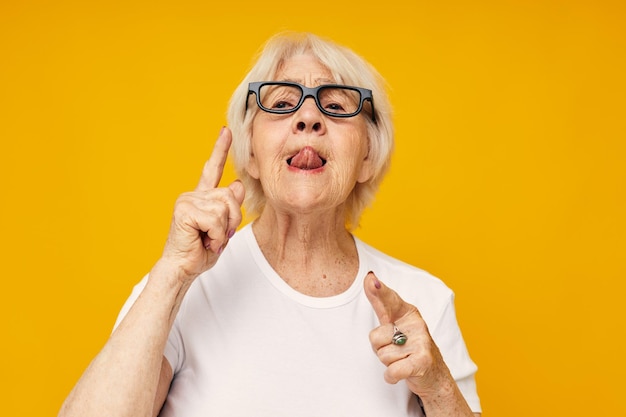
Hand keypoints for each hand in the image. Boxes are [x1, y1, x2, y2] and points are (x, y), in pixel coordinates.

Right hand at [160, 127, 244, 280]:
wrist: (182, 268)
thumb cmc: (200, 251)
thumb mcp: (223, 228)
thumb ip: (230, 207)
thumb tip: (237, 184)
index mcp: (202, 197)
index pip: (212, 169)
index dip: (220, 149)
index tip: (226, 130)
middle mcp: (193, 195)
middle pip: (230, 196)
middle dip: (232, 220)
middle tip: (218, 236)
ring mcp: (187, 200)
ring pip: (225, 208)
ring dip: (222, 229)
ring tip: (208, 239)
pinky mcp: (185, 210)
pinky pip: (215, 219)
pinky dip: (215, 235)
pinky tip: (203, 240)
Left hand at [364, 272, 453, 397]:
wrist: (435, 376)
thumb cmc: (410, 348)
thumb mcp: (396, 324)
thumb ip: (381, 303)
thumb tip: (370, 277)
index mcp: (408, 313)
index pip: (389, 300)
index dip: (379, 291)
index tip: (370, 279)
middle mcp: (416, 324)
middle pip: (375, 337)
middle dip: (380, 349)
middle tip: (395, 350)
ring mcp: (421, 343)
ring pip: (382, 356)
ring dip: (388, 363)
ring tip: (402, 360)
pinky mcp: (423, 362)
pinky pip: (392, 371)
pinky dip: (391, 376)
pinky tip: (402, 372)